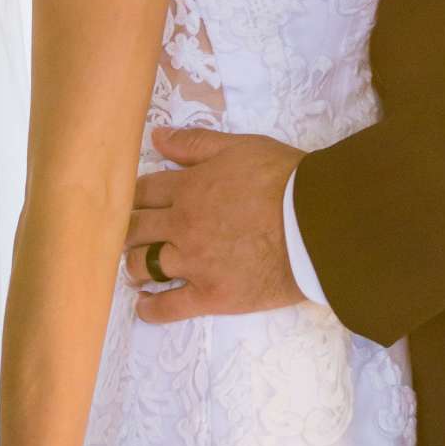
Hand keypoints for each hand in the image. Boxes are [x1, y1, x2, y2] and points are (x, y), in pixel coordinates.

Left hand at [123, 126, 303, 323]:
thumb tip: (155, 137)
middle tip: (128, 235)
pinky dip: (150, 308)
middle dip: (126, 230)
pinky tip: (144, 305)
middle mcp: (182, 226)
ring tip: (137, 266)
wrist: (318, 224)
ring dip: (134, 264)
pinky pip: (168, 307)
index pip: (142, 192)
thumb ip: (195, 143)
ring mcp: (194, 263)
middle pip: (134, 229)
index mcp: (187, 188)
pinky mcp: (211, 295)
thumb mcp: (240, 147)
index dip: (132, 197)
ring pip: (142, 266)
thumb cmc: (284, 180)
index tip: (131, 203)